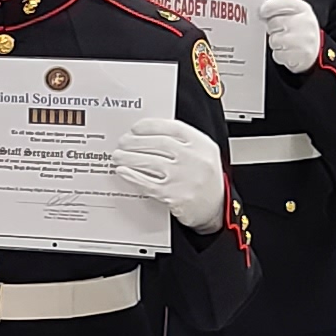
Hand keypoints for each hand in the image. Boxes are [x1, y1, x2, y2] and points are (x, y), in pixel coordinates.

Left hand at [112, 113, 229, 230]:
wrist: (216, 209)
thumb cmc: (205, 179)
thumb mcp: (203, 154)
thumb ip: (182, 141)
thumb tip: (149, 133)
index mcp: (202, 145)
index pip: (172, 128)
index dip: (150, 126)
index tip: (135, 128)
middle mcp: (194, 159)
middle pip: (158, 143)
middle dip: (135, 141)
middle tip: (123, 142)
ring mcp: (184, 178)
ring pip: (149, 162)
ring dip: (129, 157)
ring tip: (118, 156)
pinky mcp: (174, 195)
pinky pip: (147, 183)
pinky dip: (132, 176)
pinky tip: (124, 171)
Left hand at [261, 0, 321, 74]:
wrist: (316, 50)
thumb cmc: (300, 31)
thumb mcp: (294, 14)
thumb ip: (278, 9)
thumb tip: (260, 12)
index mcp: (302, 8)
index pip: (278, 4)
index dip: (267, 8)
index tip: (263, 12)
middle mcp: (305, 22)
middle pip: (272, 23)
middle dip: (272, 29)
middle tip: (281, 31)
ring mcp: (304, 38)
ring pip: (274, 40)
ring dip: (276, 43)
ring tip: (286, 42)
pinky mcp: (301, 54)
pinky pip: (278, 55)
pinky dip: (280, 55)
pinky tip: (289, 51)